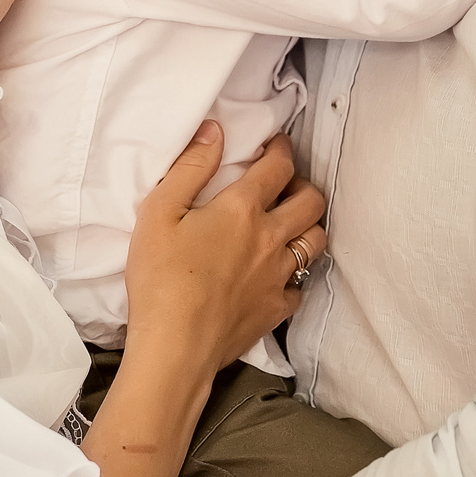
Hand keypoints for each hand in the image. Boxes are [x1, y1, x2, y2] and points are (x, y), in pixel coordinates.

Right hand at [124, 124, 326, 385]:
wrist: (175, 345)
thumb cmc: (160, 277)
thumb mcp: (159, 212)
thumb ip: (189, 168)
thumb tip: (215, 131)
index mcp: (242, 209)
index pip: (278, 166)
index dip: (281, 149)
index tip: (276, 145)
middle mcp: (270, 238)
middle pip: (311, 201)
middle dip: (303, 185)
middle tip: (285, 185)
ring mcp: (278, 277)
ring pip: (316, 241)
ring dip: (308, 226)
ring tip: (290, 225)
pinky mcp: (276, 310)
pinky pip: (300, 288)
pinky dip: (294, 277)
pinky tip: (277, 276)